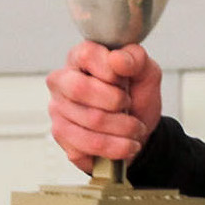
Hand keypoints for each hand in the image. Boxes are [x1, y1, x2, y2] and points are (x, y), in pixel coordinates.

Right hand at [45, 42, 161, 171]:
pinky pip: (87, 145)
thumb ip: (136, 60)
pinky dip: (116, 148)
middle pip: (79, 88)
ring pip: (90, 120)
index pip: (87, 56)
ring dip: (124, 128)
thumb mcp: (146, 74)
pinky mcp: (61, 135)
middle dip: (117, 102)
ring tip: (136, 129)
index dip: (113, 73)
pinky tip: (125, 144)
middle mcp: (62, 81)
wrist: (139, 131)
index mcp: (80, 58)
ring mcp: (58, 108)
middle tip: (130, 106)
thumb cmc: (137, 97)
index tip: (126, 82)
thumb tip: (117, 59)